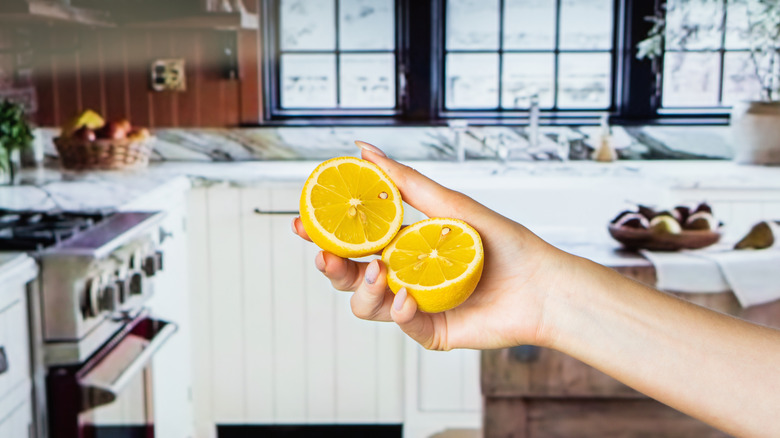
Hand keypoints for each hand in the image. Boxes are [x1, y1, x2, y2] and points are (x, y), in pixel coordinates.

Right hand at [293, 141, 575, 349]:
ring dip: (363, 289)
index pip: (353, 240)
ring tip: (378, 274)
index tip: (303, 223)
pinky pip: (399, 324)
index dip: (325, 234)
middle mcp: (403, 274)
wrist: (540, 286)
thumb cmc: (503, 243)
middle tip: (324, 254)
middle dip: (330, 266)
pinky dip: (401, 310)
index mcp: (403, 245)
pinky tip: (411, 298)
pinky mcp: (427, 330)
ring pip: (365, 304)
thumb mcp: (449, 204)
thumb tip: (364, 148)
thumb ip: (404, 181)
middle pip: (349, 275)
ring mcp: (413, 304)